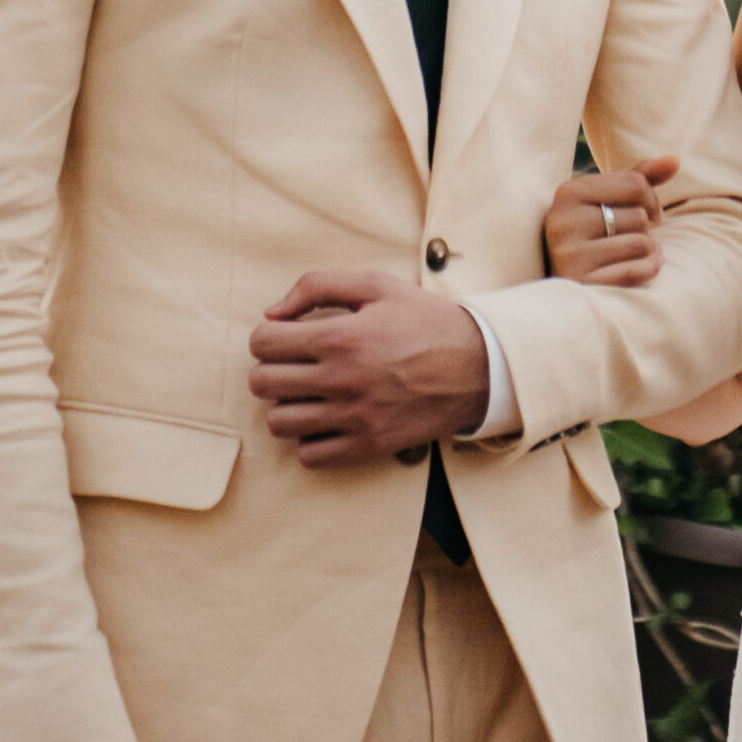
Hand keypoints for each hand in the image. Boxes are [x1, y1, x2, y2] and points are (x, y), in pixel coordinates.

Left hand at [248, 269, 490, 465]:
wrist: (478, 366)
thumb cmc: (425, 321)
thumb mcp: (377, 285)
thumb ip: (318, 287)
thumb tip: (272, 313)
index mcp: (339, 337)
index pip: (263, 344)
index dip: (266, 337)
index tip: (283, 337)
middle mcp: (341, 380)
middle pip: (262, 384)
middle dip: (270, 369)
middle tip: (294, 365)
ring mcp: (354, 417)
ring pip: (279, 423)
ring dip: (287, 406)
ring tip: (309, 394)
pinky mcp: (369, 445)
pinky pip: (310, 455)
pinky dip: (311, 440)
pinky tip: (328, 420)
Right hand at [543, 154, 678, 286]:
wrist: (561, 272)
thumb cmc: (593, 227)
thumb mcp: (608, 196)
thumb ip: (640, 176)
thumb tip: (675, 160)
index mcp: (569, 191)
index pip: (635, 183)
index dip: (651, 198)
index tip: (647, 211)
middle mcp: (564, 221)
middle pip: (639, 216)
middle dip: (645, 227)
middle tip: (632, 235)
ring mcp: (570, 254)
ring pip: (640, 244)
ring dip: (648, 249)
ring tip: (636, 251)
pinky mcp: (582, 282)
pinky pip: (634, 272)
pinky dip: (648, 268)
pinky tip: (643, 266)